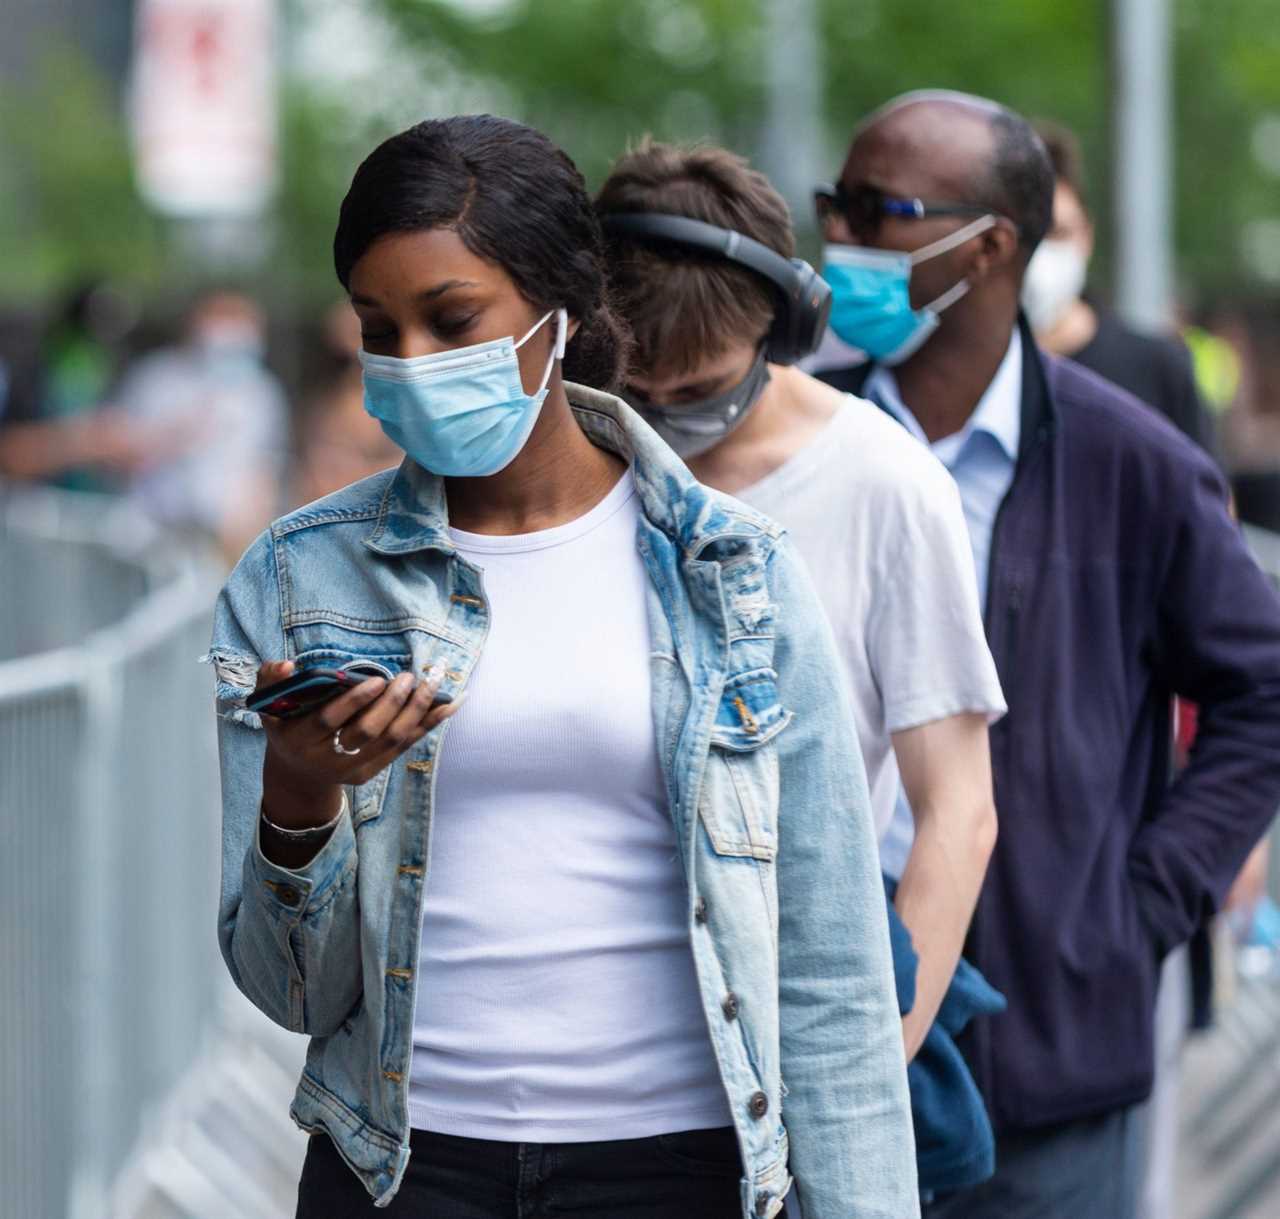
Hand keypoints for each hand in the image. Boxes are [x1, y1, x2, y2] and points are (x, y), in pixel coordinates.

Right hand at [256, 660, 463, 828]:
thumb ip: (270, 681)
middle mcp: (326, 759)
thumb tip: (286, 664)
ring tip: (432, 684)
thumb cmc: (286, 725)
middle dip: (391, 704)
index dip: (354, 702)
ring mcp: (352, 769)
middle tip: (408, 677)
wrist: (298, 772)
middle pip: (366, 733)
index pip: (329, 721)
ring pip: (391, 741)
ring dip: (416, 712)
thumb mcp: (269, 705)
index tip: (376, 680)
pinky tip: (449, 704)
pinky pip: (405, 746)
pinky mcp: (372, 772)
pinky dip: (429, 724)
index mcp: (299, 739)